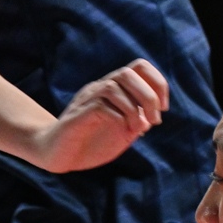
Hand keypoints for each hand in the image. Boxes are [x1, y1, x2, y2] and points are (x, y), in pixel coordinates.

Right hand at [27, 59, 169, 173]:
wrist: (58, 154)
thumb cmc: (91, 142)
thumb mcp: (123, 132)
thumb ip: (138, 122)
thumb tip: (152, 118)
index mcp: (114, 90)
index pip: (139, 67)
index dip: (158, 83)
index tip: (163, 108)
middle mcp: (100, 89)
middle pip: (128, 72)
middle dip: (149, 96)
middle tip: (155, 120)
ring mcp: (87, 100)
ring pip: (114, 86)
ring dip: (134, 109)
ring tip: (137, 130)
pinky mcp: (77, 115)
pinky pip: (99, 106)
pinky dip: (118, 118)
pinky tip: (122, 131)